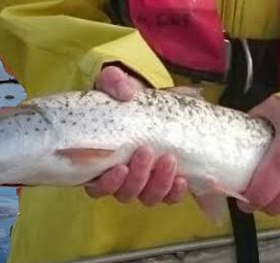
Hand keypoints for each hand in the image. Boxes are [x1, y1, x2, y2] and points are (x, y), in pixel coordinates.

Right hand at [85, 65, 187, 205]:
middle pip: (125, 192)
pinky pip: (169, 197)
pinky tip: (182, 179)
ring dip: (158, 183)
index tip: (120, 167)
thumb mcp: (114, 84)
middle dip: (138, 176)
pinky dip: (175, 192)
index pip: (97, 186)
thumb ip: (114, 82)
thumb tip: (126, 92)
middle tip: (146, 151)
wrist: (146, 103)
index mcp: (100, 162)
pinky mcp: (164, 181)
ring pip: (148, 197)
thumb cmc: (123, 98)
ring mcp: (143, 182)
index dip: (108, 183)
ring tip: (168, 160)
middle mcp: (120, 178)